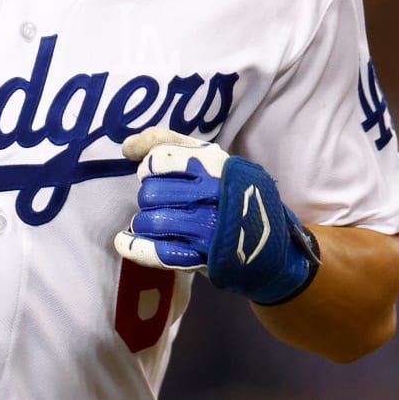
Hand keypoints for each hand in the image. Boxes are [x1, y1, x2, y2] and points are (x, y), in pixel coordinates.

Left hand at [114, 126, 320, 304]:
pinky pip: (158, 252)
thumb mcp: (212, 158)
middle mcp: (212, 193)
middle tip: (159, 201)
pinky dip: (135, 247)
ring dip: (143, 222)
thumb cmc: (235, 192)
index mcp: (214, 164)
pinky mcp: (204, 257)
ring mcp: (209, 228)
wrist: (274, 242)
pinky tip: (124, 242)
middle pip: (150, 192)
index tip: (154, 174)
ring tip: (153, 222)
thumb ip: (169, 142)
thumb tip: (127, 146)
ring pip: (151, 221)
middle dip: (147, 197)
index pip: (158, 159)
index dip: (148, 167)